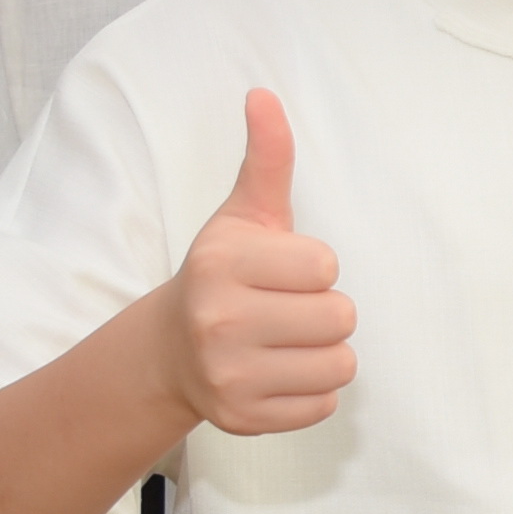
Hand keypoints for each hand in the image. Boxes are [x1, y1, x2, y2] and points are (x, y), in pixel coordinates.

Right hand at [140, 88, 352, 442]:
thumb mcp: (244, 214)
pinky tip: (277, 372)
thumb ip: (267, 157)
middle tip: (285, 309)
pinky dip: (311, 393)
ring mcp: (227, 375)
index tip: (282, 272)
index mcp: (223, 264)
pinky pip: (324, 406)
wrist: (171, 350)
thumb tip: (263, 95)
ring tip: (284, 341)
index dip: (315, 268)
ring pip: (339, 366)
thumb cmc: (225, 274)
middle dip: (324, 312)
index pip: (327, 268)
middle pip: (340, 318)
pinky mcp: (242, 418)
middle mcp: (218, 321)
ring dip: (324, 354)